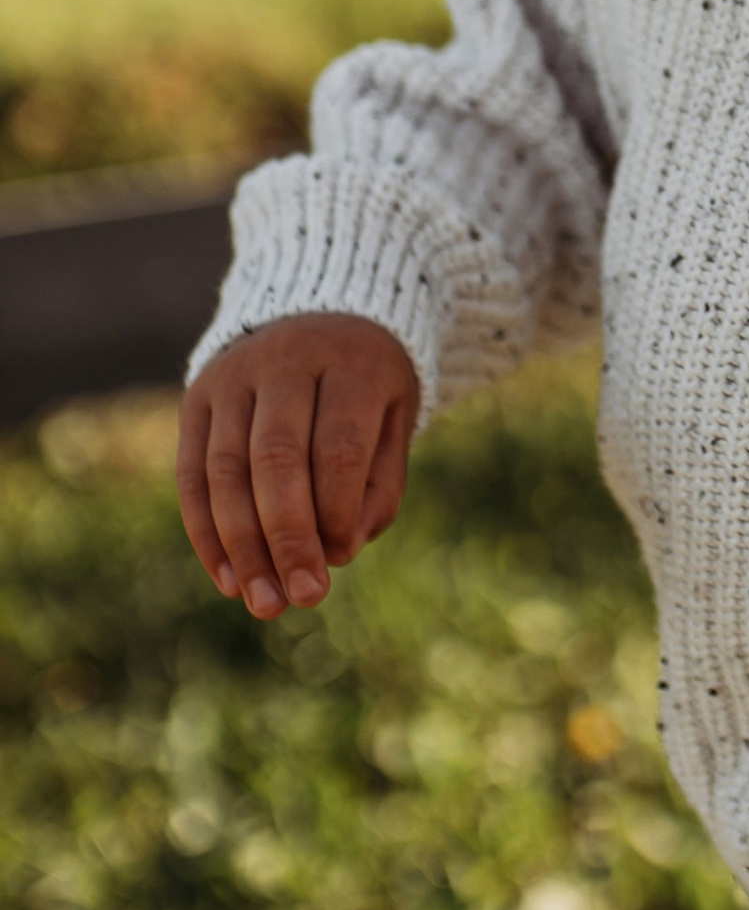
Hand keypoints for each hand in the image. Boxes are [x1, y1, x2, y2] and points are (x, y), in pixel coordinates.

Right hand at [177, 314, 420, 618]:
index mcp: (350, 361)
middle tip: (300, 599)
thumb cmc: (367, 382)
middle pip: (277, 459)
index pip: (338, 445)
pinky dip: (206, 531)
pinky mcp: (198, 394)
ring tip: (262, 602)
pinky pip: (192, 472)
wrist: (319, 307)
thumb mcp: (396, 417)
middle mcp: (286, 360)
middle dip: (286, 537)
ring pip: (226, 470)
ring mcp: (234, 375)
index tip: (339, 560)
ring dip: (241, 546)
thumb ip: (378, 484)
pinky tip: (228, 579)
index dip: (336, 510)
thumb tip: (339, 552)